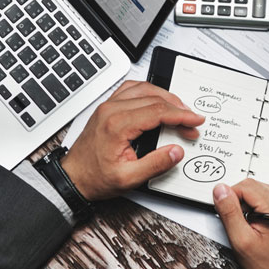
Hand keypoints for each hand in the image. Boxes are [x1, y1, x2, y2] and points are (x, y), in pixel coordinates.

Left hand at [61, 81, 204, 200]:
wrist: (73, 177)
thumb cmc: (95, 177)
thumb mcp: (128, 179)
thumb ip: (155, 164)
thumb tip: (176, 151)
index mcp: (117, 125)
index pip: (158, 111)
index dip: (181, 115)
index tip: (195, 121)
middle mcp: (111, 110)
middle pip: (153, 98)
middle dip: (178, 108)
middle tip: (191, 122)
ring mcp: (107, 106)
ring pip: (143, 88)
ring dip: (165, 96)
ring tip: (180, 109)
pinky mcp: (106, 107)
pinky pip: (130, 89)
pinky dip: (148, 91)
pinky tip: (157, 99)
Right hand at [213, 179, 268, 268]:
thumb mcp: (241, 241)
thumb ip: (229, 212)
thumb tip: (221, 191)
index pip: (247, 185)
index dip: (233, 197)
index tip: (232, 213)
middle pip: (260, 187)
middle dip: (247, 201)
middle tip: (246, 223)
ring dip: (261, 204)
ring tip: (260, 226)